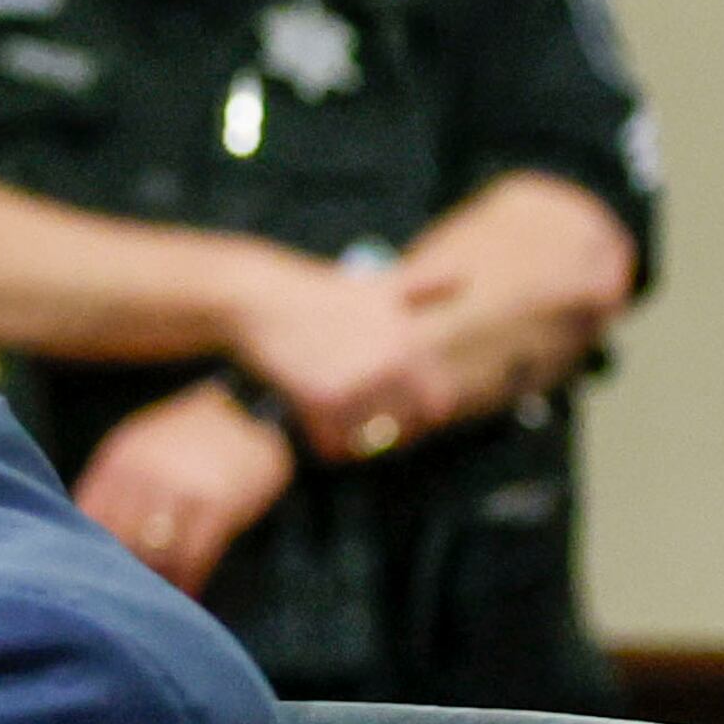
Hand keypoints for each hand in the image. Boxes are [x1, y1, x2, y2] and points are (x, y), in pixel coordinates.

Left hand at [74, 382, 296, 594]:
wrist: (252, 411)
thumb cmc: (190, 436)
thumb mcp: (141, 446)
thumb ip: (113, 483)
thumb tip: (85, 529)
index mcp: (118, 460)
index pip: (88, 517)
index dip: (89, 551)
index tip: (95, 575)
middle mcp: (143, 476)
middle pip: (119, 540)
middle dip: (123, 571)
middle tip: (127, 598)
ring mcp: (180, 491)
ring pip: (154, 554)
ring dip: (156, 583)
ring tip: (159, 603)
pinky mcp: (217, 506)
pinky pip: (194, 557)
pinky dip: (189, 582)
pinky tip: (188, 596)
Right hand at [230, 253, 458, 461]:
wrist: (259, 299)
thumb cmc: (316, 293)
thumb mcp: (376, 286)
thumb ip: (423, 288)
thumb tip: (464, 279)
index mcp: (408, 343)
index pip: (438, 402)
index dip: (418, 415)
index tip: (397, 417)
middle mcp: (390, 364)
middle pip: (401, 426)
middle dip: (381, 431)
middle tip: (356, 424)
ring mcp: (357, 383)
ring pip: (365, 438)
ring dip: (350, 440)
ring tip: (332, 425)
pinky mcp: (322, 398)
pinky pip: (331, 442)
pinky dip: (322, 443)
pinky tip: (311, 427)